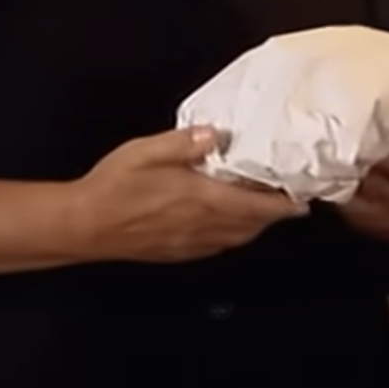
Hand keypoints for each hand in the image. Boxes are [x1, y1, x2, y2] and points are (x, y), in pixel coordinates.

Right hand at [68, 127, 304, 263]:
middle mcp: (204, 226)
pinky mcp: (179, 253)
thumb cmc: (113, 186)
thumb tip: (216, 133)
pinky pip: (217, 246)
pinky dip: (232, 235)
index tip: (304, 197)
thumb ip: (184, 143)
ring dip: (255, 225)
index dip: (284, 204)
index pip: (256, 205)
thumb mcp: (145, 151)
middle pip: (253, 225)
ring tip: (263, 208)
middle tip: (289, 198)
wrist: (85, 226)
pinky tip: (228, 223)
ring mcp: (192, 244)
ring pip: (238, 238)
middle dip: (274, 214)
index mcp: (202, 198)